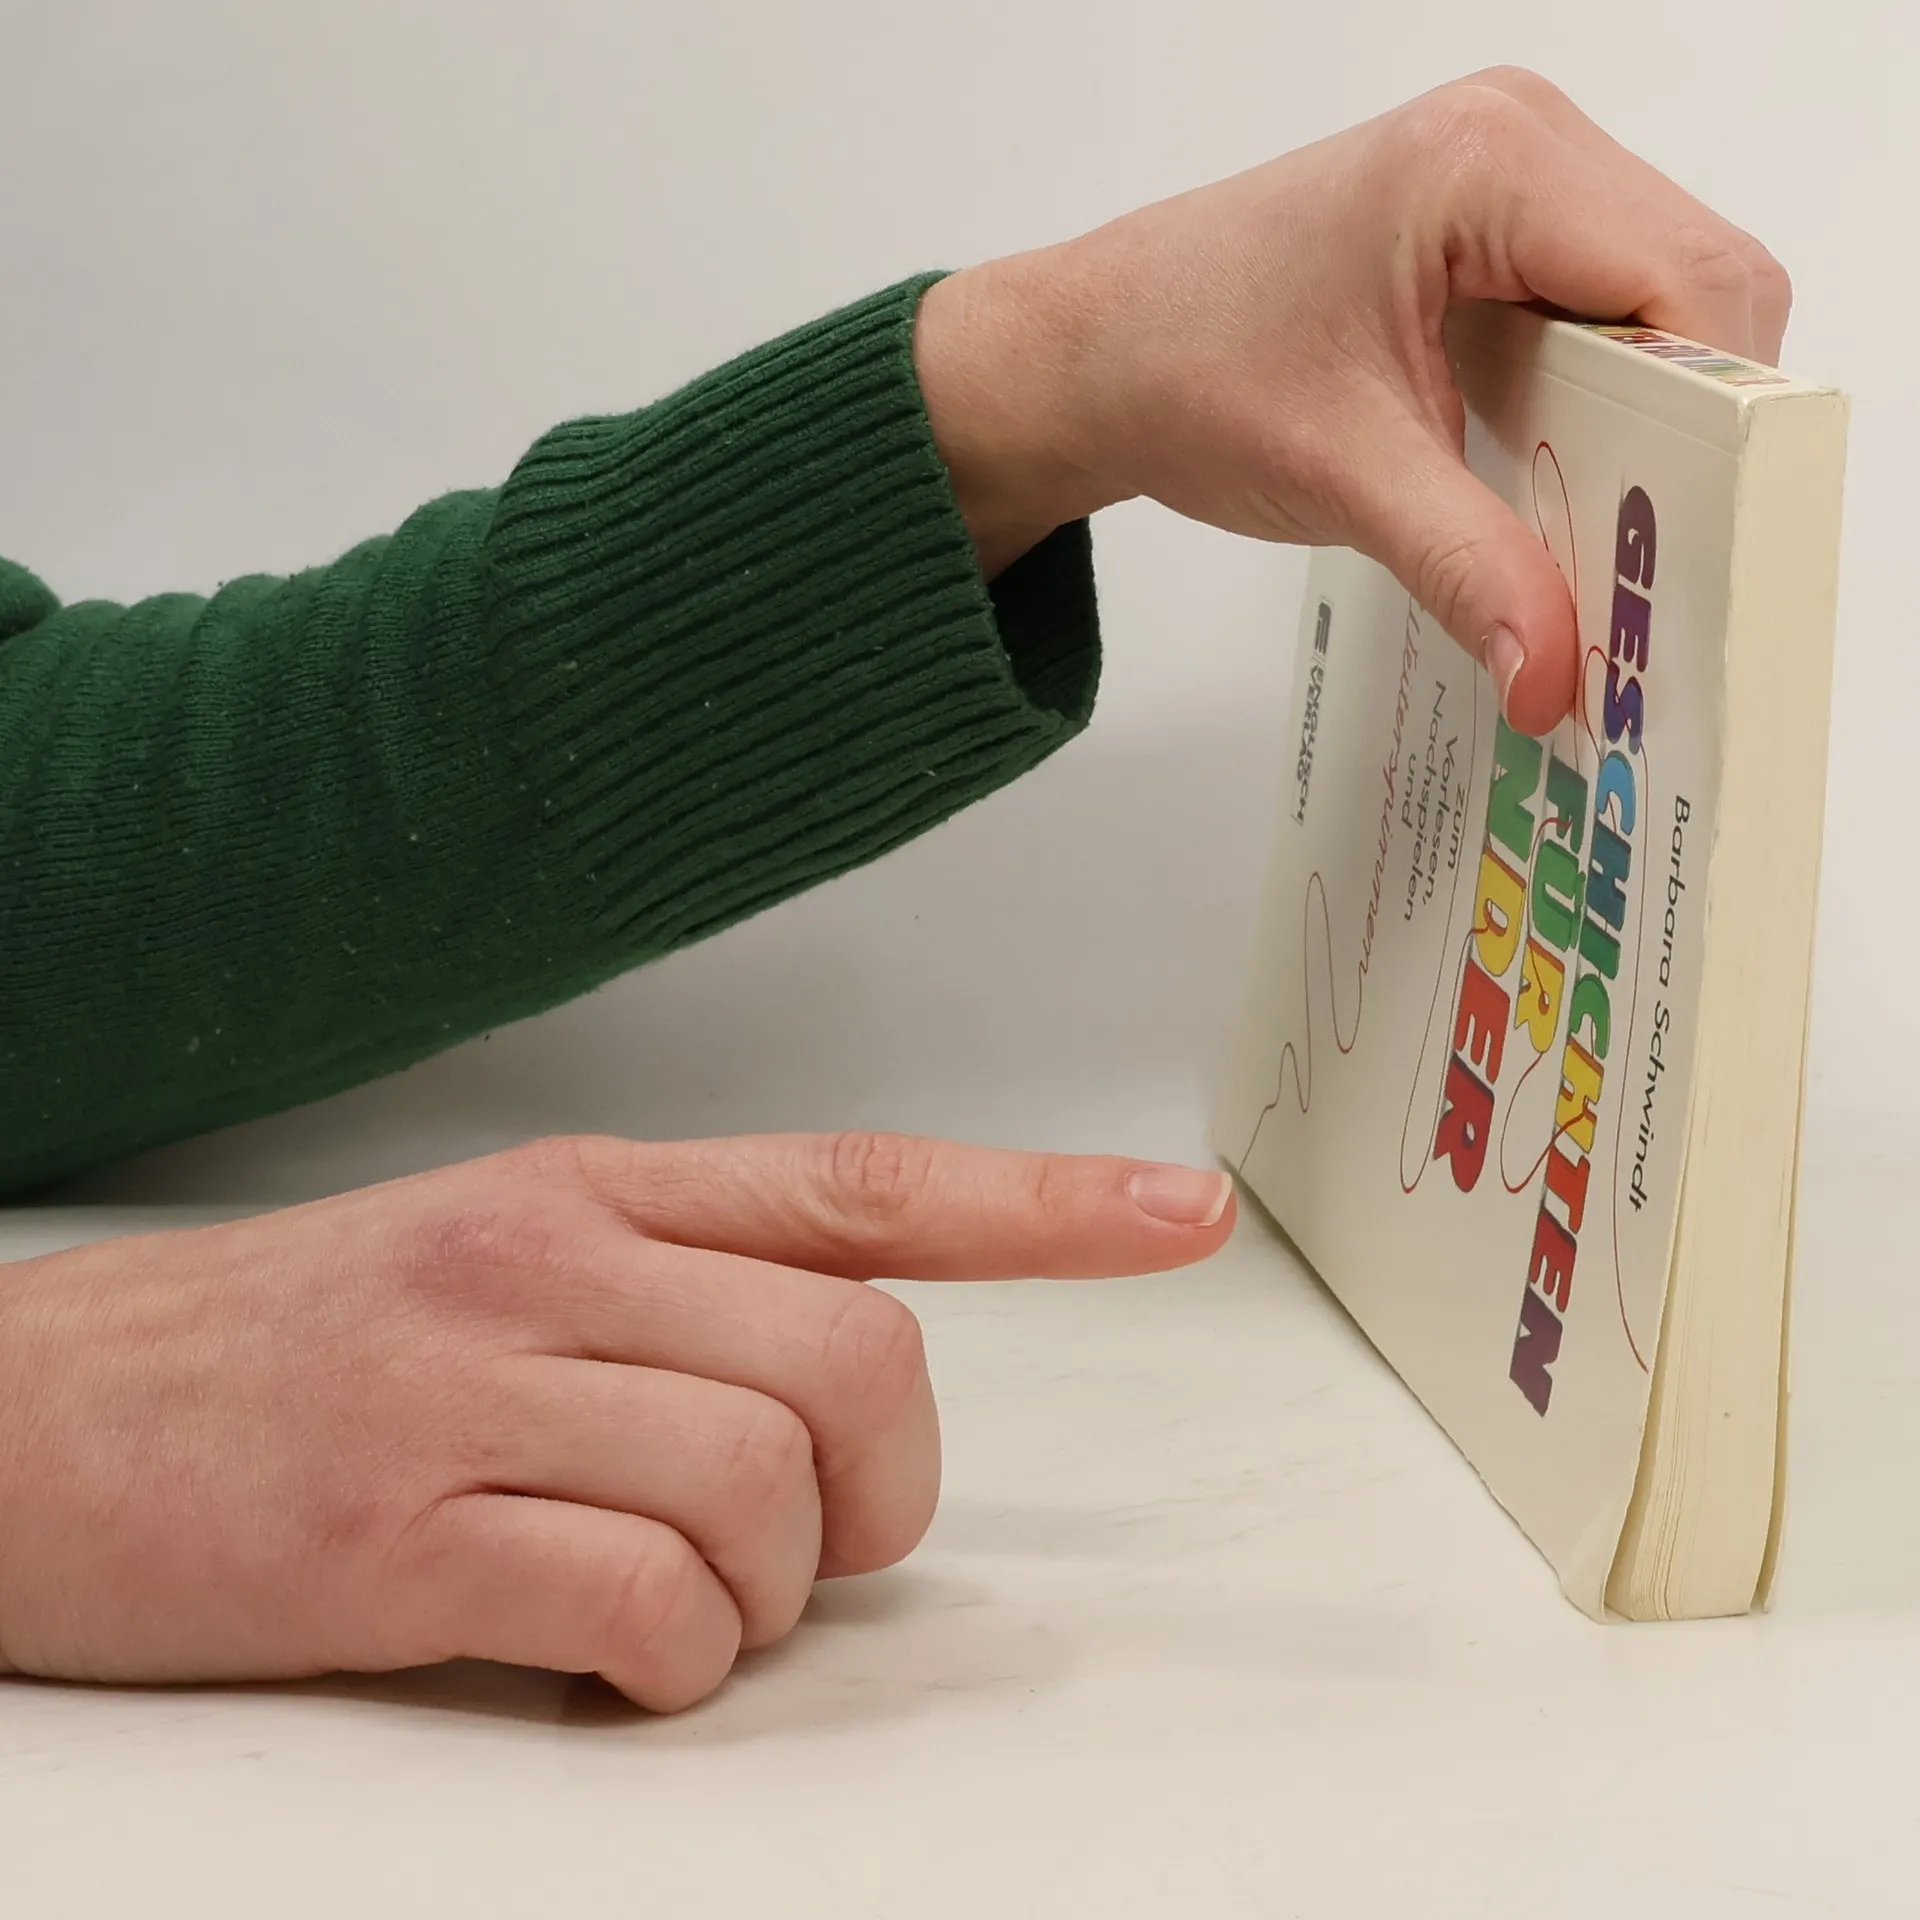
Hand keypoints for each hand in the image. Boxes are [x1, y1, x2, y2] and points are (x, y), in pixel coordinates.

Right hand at [0, 1133, 1231, 1710]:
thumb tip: (851, 1396)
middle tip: (811, 1540)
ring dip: (762, 1593)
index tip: (1180, 1213)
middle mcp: (555, 1266)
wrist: (34, 1417)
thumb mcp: (499, 1260)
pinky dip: (666, 1661)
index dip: (1046, 1199)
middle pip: (857, 1364)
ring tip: (662, 1603)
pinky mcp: (402, 1533)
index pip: (867, 1181)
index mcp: (596, 1192)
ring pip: (767, 1490)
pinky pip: (645, 1605)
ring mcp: (477, 1393)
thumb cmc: (296, 1345)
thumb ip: (682, 1300)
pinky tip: (595, 1654)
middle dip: (882, 1493)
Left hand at [915, 67, 1790, 733]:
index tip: (1703, 538)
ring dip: (1650, 421)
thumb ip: (1468, 568)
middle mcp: (1522, 144)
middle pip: (1696, 290)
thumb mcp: (1343, 479)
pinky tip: (1567, 488)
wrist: (1091, 358)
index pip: (1690, 281)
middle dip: (1693, 427)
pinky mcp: (1491, 238)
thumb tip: (1558, 677)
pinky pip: (1599, 316)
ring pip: (1658, 307)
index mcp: (1494, 163)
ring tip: (1617, 536)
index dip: (1718, 415)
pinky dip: (1601, 406)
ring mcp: (1512, 184)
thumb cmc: (1183, 372)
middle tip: (1662, 556)